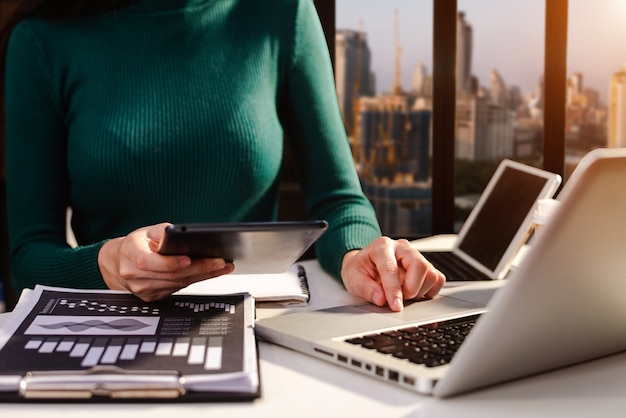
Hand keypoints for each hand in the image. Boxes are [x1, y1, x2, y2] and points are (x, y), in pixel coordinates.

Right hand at [98, 222, 233, 301]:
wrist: (120, 262)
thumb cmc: (137, 244)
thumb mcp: (148, 231)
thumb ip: (165, 233)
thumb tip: (185, 237)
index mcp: (130, 254)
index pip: (148, 262)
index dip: (170, 262)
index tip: (189, 259)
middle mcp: (134, 275)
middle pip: (170, 275)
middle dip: (199, 268)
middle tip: (219, 262)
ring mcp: (143, 289)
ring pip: (177, 284)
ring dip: (203, 276)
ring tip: (222, 266)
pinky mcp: (152, 298)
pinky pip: (177, 289)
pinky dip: (195, 281)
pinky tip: (209, 274)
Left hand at [340, 237, 445, 311]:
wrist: (364, 264)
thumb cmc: (359, 270)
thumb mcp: (353, 279)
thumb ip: (366, 289)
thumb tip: (381, 299)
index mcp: (381, 247)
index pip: (391, 268)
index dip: (394, 290)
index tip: (396, 307)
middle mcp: (401, 248)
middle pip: (419, 265)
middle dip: (411, 288)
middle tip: (400, 298)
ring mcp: (415, 255)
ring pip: (431, 273)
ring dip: (420, 291)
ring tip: (404, 294)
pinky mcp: (425, 265)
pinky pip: (438, 278)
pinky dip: (429, 290)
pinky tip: (414, 292)